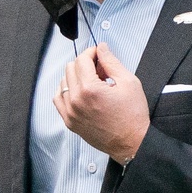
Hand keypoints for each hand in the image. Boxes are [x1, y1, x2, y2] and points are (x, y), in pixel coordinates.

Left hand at [53, 43, 148, 164]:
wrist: (132, 143)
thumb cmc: (132, 117)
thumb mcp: (128, 82)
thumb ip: (111, 62)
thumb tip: (102, 49)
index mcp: (89, 89)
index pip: (82, 60)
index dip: (92, 52)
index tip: (99, 54)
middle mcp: (76, 101)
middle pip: (71, 68)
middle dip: (85, 64)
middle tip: (100, 69)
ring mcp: (70, 112)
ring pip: (63, 82)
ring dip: (76, 77)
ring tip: (93, 83)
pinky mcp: (70, 122)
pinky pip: (58, 99)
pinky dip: (66, 91)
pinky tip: (79, 92)